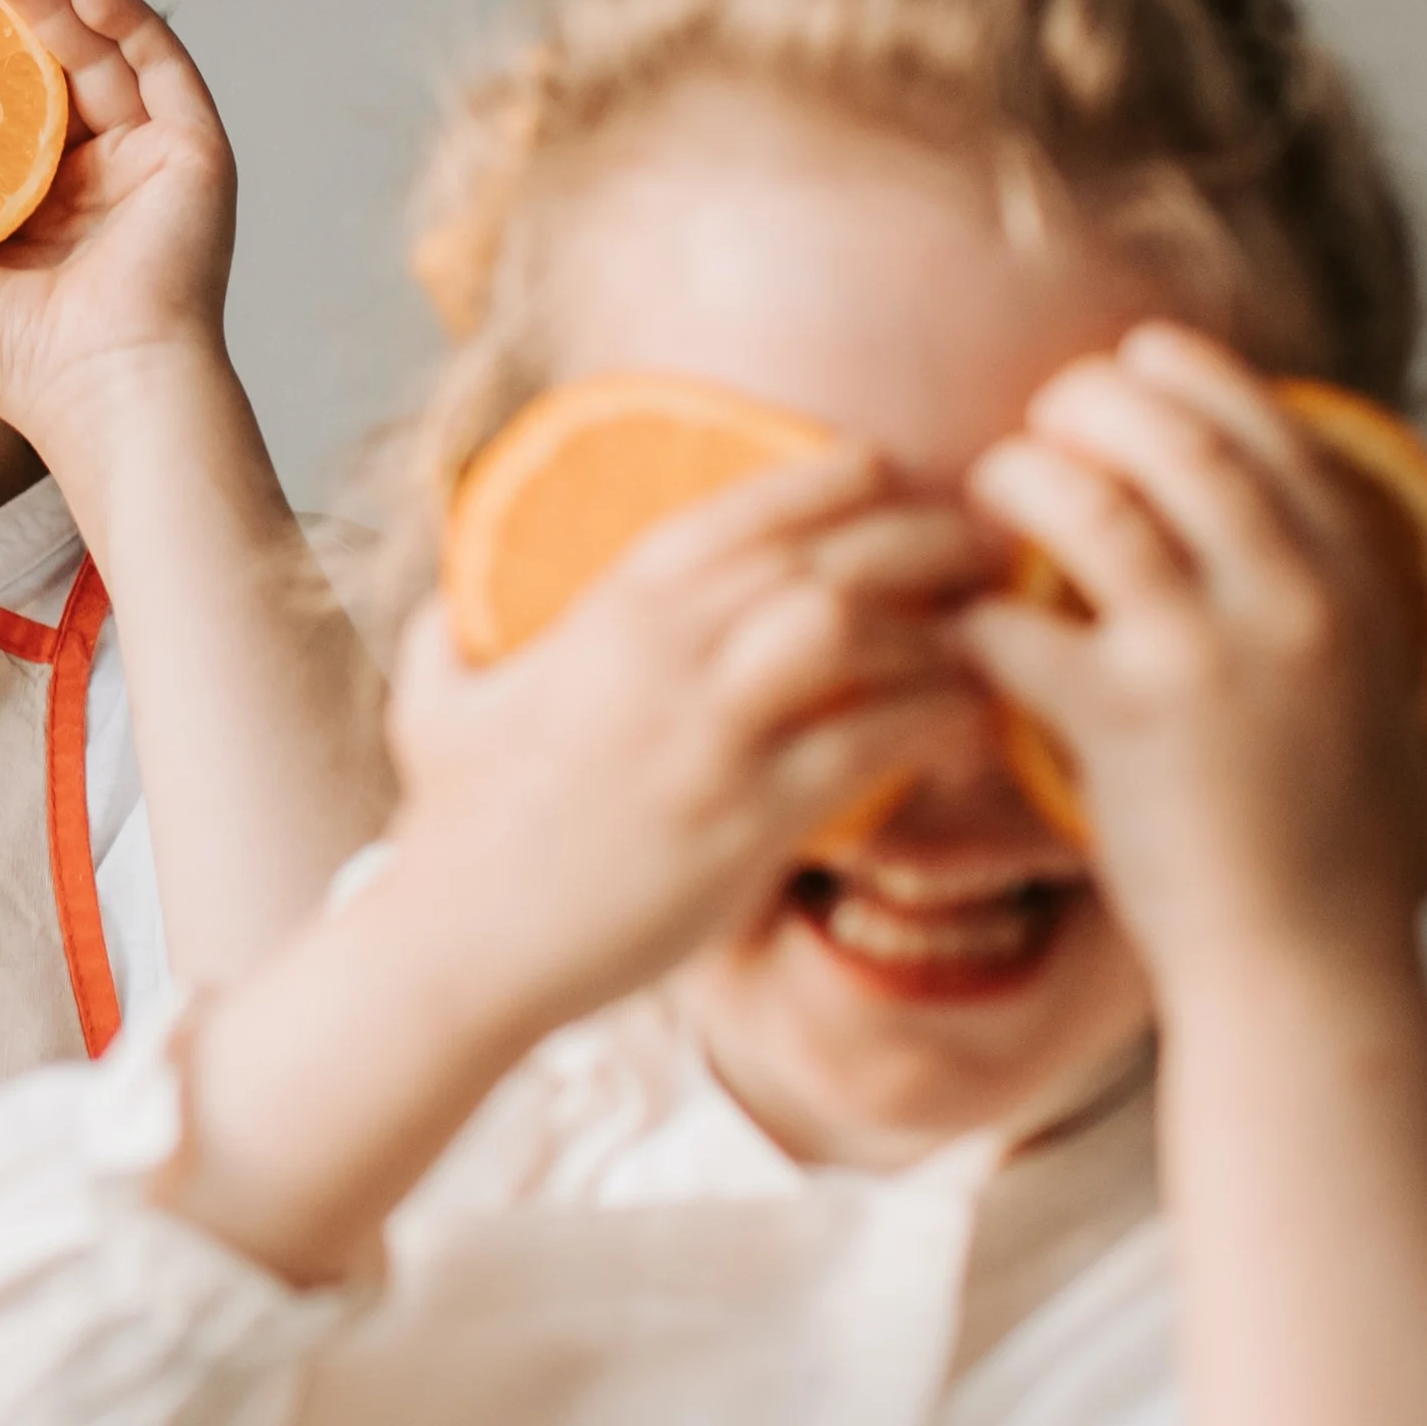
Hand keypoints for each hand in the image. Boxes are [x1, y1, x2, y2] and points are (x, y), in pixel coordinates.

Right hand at [369, 450, 996, 1047]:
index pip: (746, 508)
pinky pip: (868, 744)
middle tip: (990, 545)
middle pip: (826, 553)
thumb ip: (452, 637)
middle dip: (926, 535)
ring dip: (936, 629)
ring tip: (992, 640)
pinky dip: (932, 722)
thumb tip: (450, 608)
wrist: (457, 950)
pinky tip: (966, 726)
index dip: (833, 480)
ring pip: (854, 631)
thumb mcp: (434, 703)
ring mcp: (707, 734)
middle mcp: (664, 651)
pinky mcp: (744, 820)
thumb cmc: (452, 833)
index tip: (891, 475)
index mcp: (608, 609)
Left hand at [954, 323, 1426, 991]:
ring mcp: (1203, 657)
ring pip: (1089, 504)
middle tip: (1047, 415)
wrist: (1305, 982)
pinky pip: (1012, 623)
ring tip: (990, 491)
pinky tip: (951, 621)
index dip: (1199, 376)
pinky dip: (967, 613)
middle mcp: (1289, 606)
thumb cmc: (1366, 898)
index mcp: (1359, 600)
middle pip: (1175, 439)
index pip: (1279, 435)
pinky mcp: (1117, 718)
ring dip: (1022, 479)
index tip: (1141, 356)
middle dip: (1096, 400)